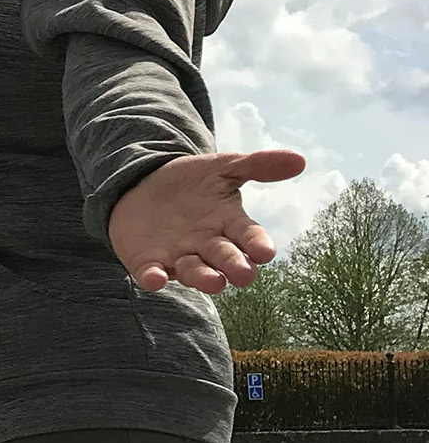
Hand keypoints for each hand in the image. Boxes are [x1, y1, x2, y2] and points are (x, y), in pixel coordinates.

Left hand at [108, 149, 306, 293]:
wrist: (143, 184)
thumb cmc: (190, 181)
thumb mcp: (220, 168)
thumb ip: (256, 165)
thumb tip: (299, 160)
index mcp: (229, 224)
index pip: (250, 237)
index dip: (258, 245)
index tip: (265, 252)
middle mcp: (208, 246)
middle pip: (226, 260)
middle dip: (234, 267)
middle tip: (243, 274)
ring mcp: (179, 257)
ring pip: (195, 272)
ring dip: (203, 278)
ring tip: (215, 282)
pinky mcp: (149, 262)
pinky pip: (153, 274)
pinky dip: (154, 278)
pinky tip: (154, 278)